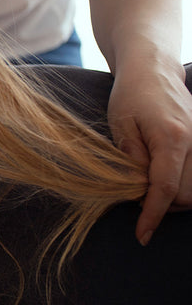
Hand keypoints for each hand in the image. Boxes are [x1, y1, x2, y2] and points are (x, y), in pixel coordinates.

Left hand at [108, 65, 191, 244]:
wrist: (153, 69)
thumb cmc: (130, 95)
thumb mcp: (120, 125)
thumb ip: (131, 158)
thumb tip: (138, 189)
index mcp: (172, 139)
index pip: (166, 189)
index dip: (152, 215)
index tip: (141, 235)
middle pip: (187, 195)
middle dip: (162, 206)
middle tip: (136, 199)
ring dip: (174, 198)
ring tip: (147, 189)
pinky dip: (184, 185)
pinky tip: (163, 181)